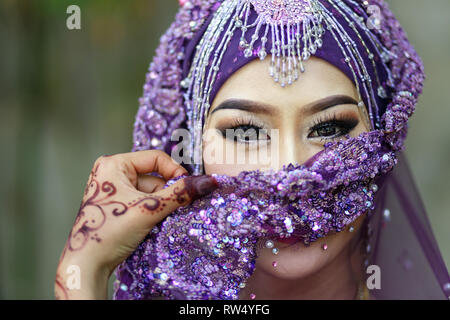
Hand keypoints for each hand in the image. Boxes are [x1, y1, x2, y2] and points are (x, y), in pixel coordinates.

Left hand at [55, 150, 217, 298]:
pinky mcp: (117, 205)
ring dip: (161, 205)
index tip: (187, 188)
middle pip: (154, 177)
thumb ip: (180, 193)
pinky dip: (153, 211)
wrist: (88, 264)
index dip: (175, 171)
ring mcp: (114, 190)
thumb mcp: (149, 209)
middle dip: (166, 194)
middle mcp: (112, 173)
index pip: (156, 158)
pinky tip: (150, 223)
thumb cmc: (110, 232)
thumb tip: (208, 182)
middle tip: (171, 209)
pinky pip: (143, 202)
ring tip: (156, 220)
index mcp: (114, 164)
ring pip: (151, 191)